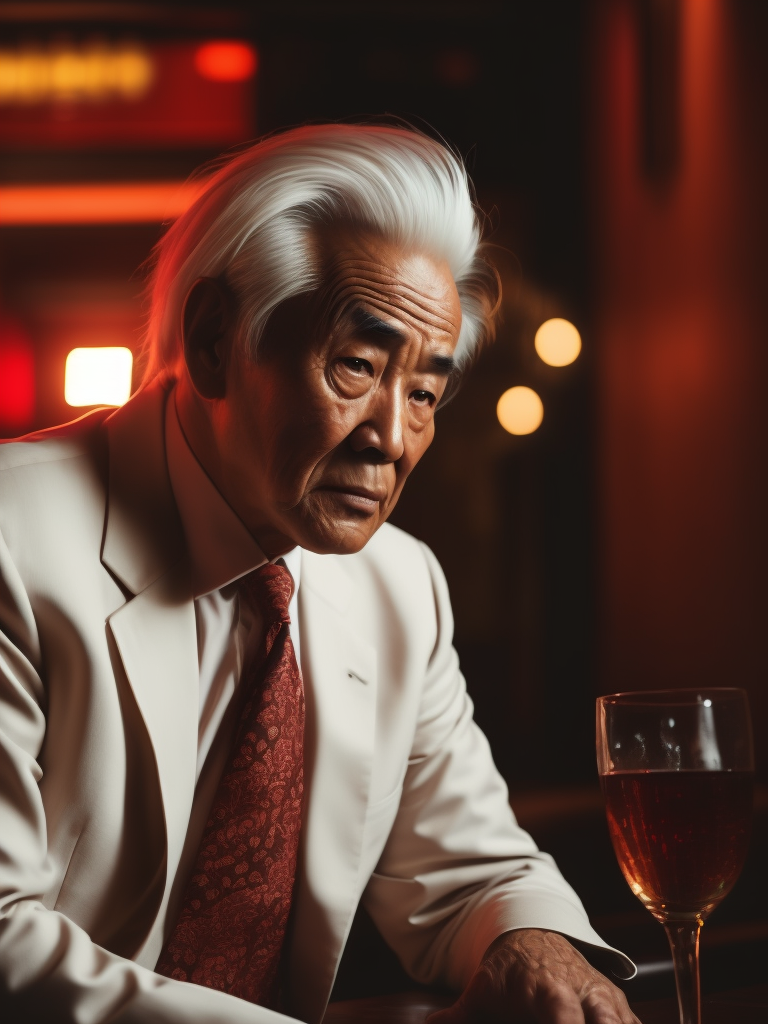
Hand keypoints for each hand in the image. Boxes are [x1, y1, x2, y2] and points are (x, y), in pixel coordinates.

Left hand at [426, 929, 641, 1023]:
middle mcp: (585, 992)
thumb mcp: (481, 989)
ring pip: (625, 1023)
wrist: (534, 934)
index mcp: (550, 990)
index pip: (564, 1018)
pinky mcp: (619, 1007)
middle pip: (609, 1022)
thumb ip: (459, 1013)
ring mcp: (607, 999)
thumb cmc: (507, 970)